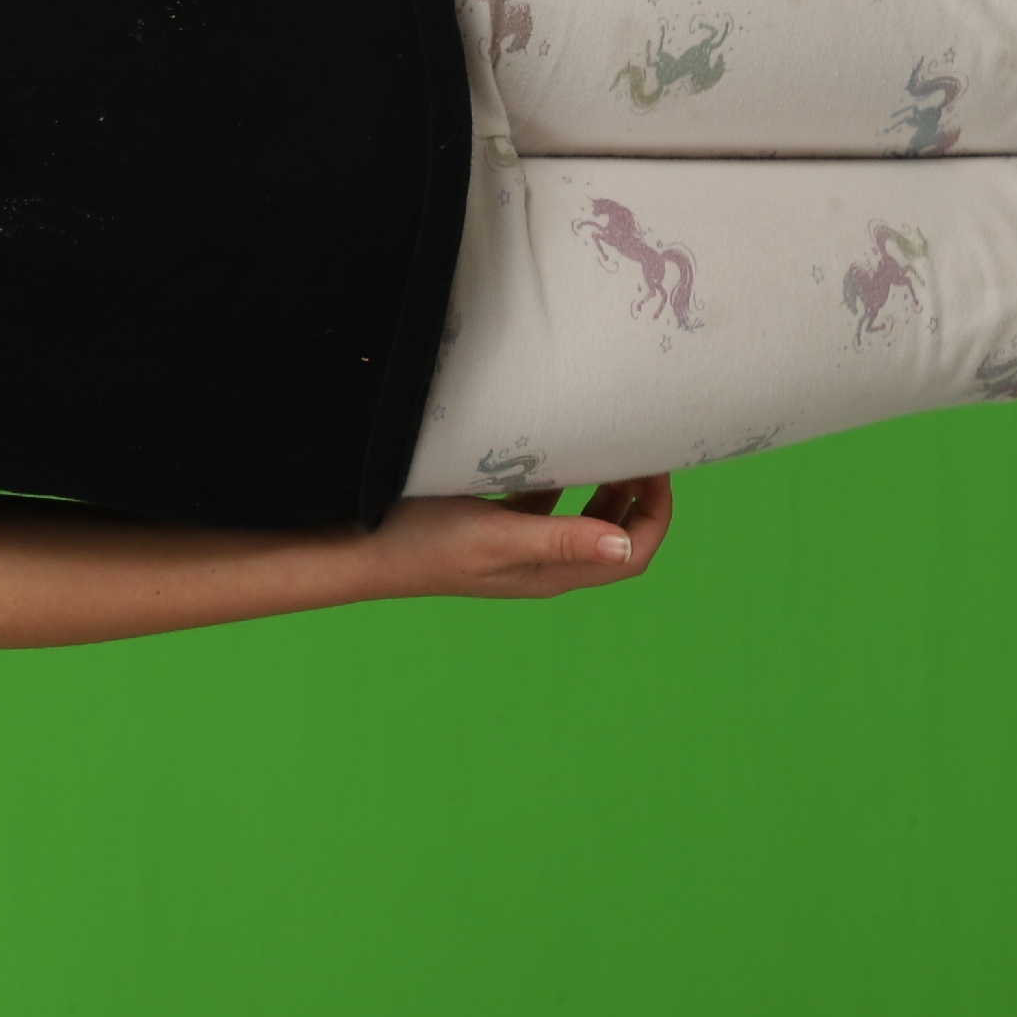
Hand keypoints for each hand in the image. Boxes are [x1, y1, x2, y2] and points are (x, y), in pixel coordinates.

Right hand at [354, 475, 675, 601]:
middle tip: (632, 447)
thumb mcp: (497, 537)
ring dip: (598, 485)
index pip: (630, 553)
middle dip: (633, 495)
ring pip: (578, 517)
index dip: (654, 513)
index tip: (653, 467)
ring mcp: (517, 547)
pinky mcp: (491, 529)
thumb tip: (624, 544)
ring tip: (601, 444)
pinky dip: (556, 479)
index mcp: (553, 572)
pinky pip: (540, 504)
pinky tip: (545, 450)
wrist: (363, 552)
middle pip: (612, 534)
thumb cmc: (426, 545)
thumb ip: (560, 540)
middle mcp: (542, 564)